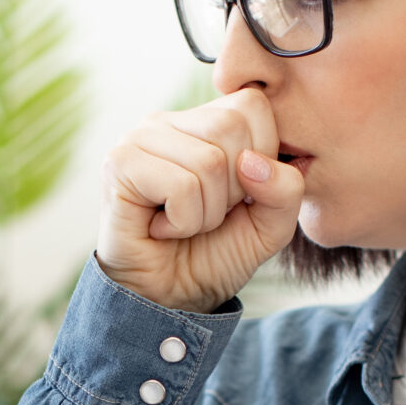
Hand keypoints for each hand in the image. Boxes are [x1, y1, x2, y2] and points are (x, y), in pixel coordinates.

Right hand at [96, 88, 303, 312]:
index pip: (253, 105)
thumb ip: (286, 190)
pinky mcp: (119, 164)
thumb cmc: (213, 256)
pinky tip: (161, 228)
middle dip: (232, 189)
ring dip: (206, 213)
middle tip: (205, 214)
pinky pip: (181, 186)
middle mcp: (169, 121)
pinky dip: (183, 222)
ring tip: (183, 224)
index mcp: (204, 121)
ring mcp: (139, 139)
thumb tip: (254, 162)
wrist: (168, 299)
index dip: (262, 158)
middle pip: (232, 128)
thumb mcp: (269, 225)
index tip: (235, 196)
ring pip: (208, 161)